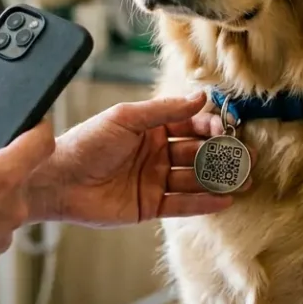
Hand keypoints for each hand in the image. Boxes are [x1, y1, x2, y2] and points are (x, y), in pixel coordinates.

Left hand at [26, 92, 245, 226]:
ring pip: (193, 179)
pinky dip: (203, 202)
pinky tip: (225, 200)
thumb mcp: (125, 118)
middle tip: (246, 156)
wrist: (57, 180)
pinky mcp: (149, 206)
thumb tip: (199, 98)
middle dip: (221, 154)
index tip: (226, 128)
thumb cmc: (85, 142)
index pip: (188, 124)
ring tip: (244, 178)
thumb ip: (163, 110)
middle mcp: (155, 153)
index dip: (209, 126)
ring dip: (218, 178)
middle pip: (196, 152)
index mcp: (149, 128)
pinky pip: (182, 204)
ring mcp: (154, 180)